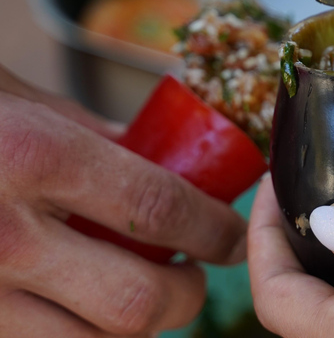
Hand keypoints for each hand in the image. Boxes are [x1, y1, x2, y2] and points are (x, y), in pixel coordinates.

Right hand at [0, 66, 246, 336]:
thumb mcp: (19, 97)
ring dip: (133, 325)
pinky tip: (79, 307)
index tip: (233, 235)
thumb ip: (95, 133)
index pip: (155, 209)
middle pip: (135, 301)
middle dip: (185, 295)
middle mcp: (2, 234)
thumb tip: (165, 159)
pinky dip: (76, 336)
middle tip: (194, 274)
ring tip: (143, 294)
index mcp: (31, 155)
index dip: (211, 229)